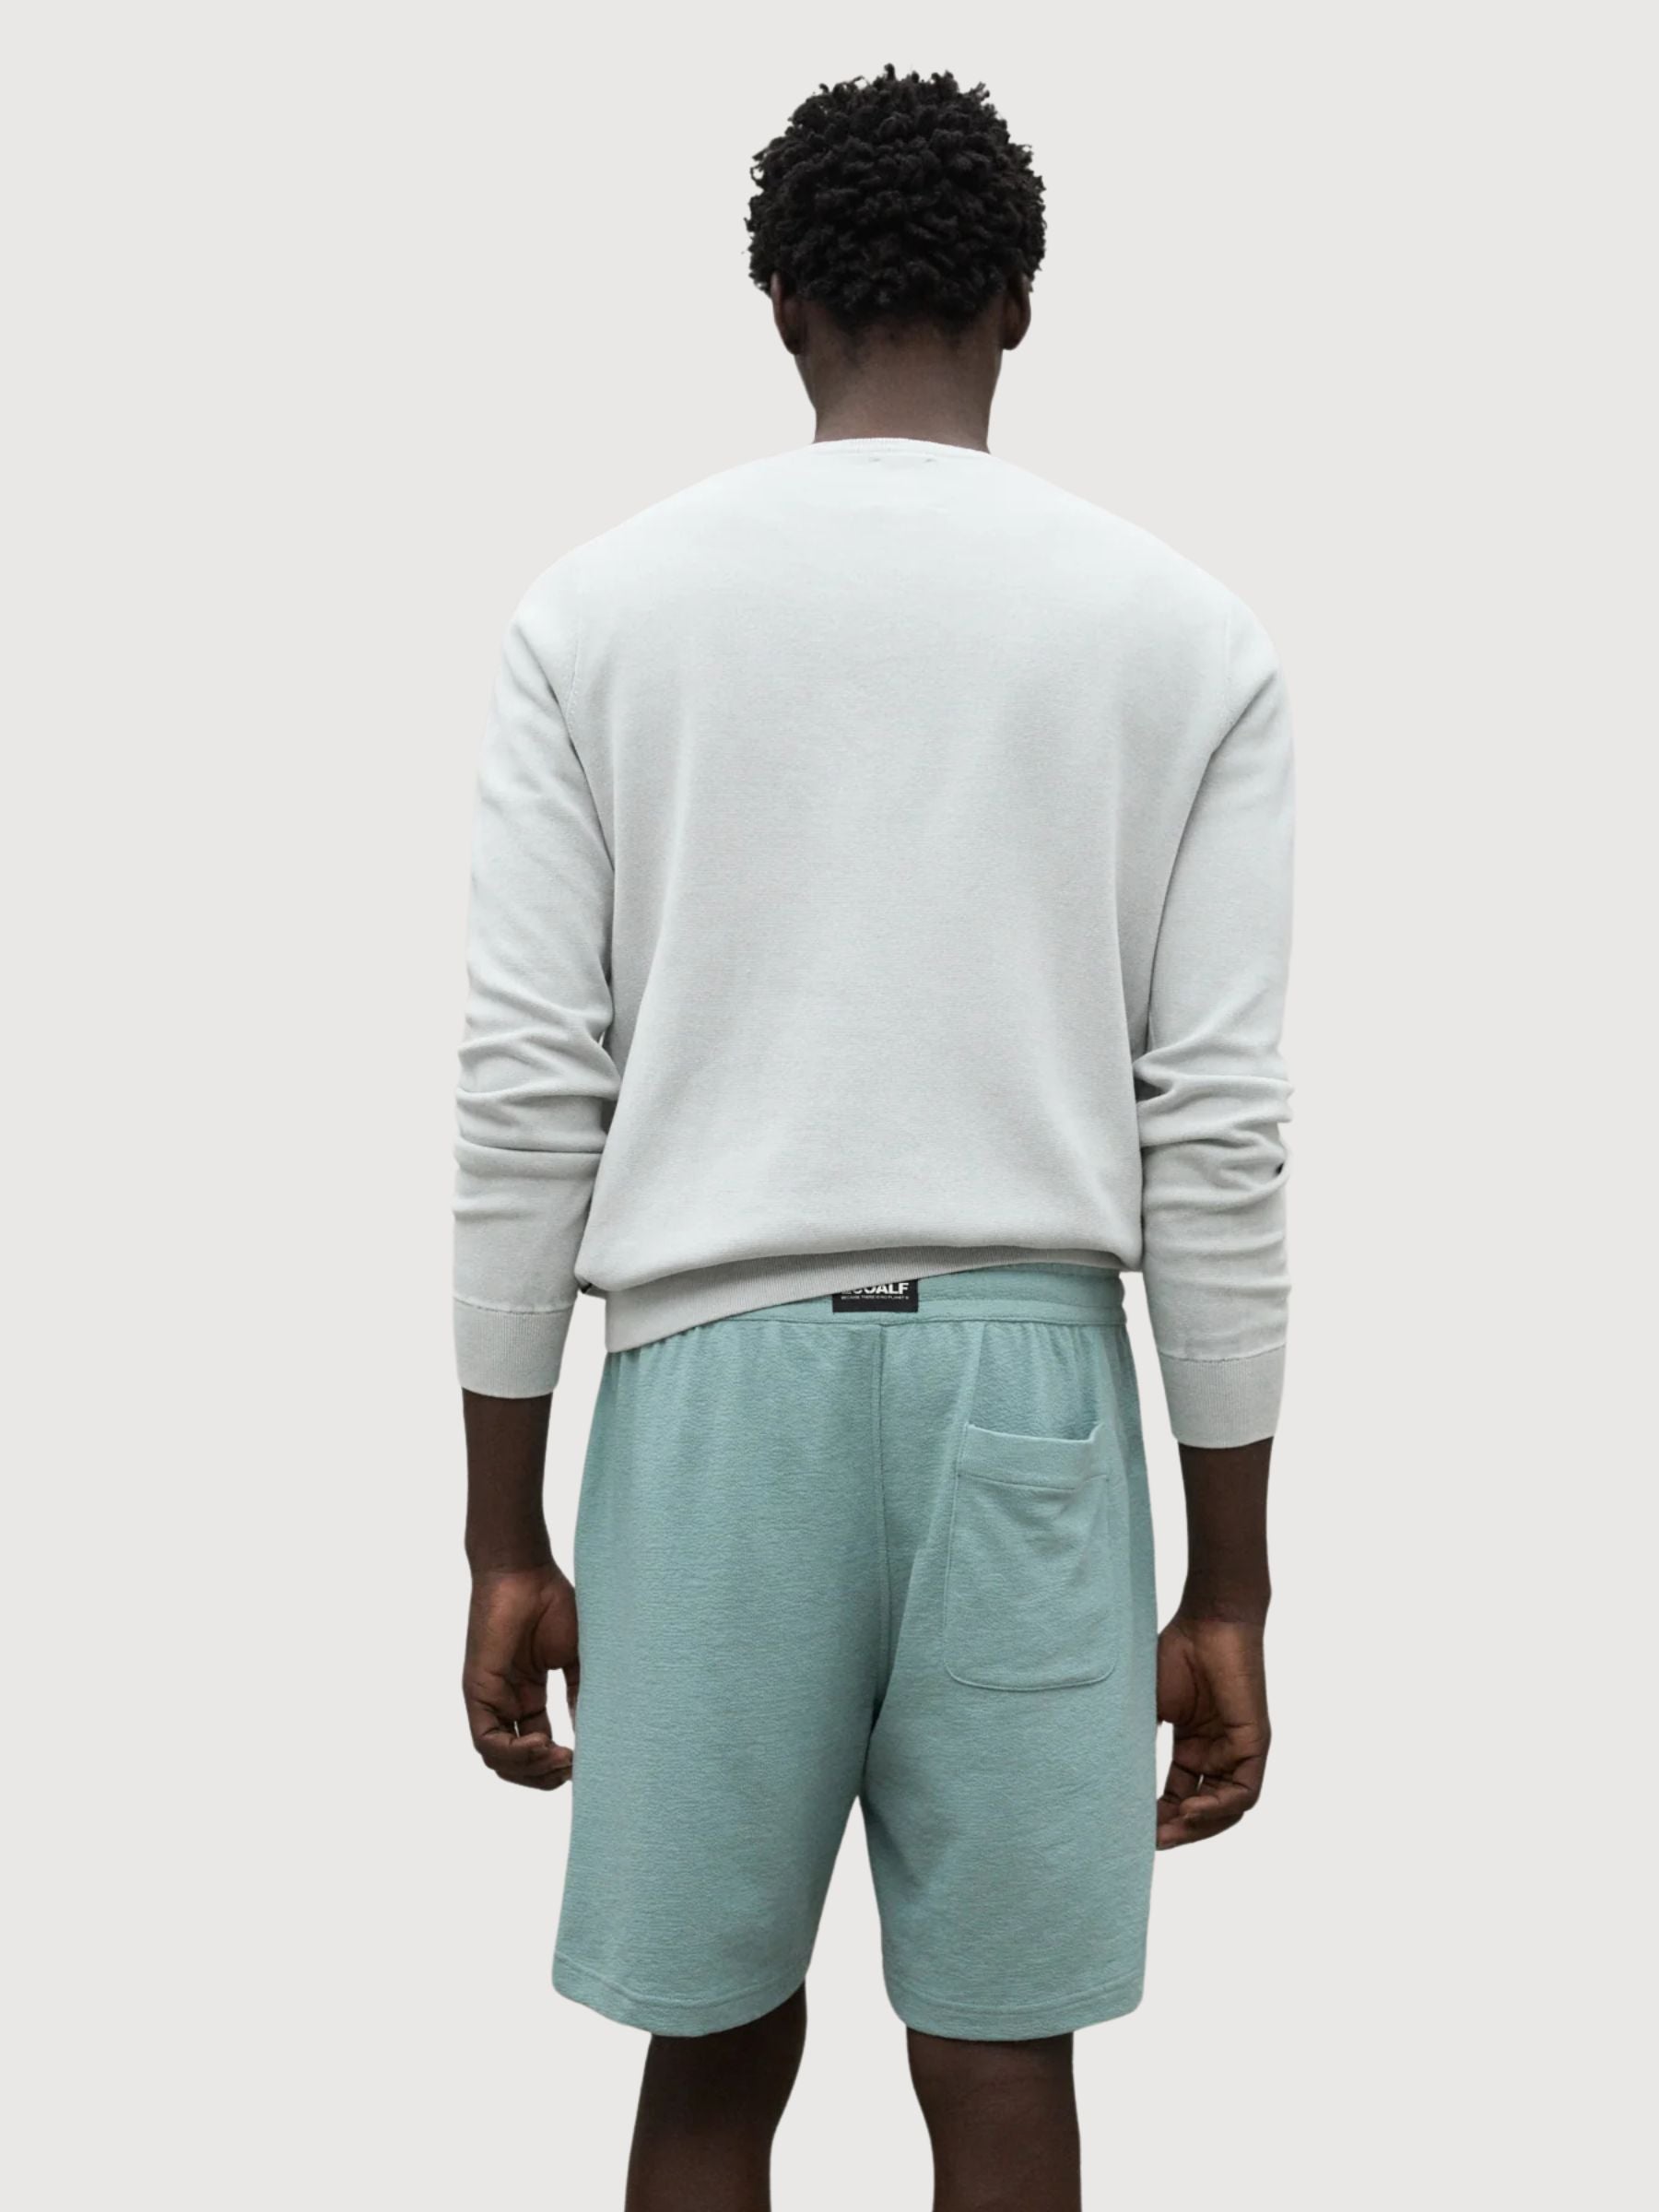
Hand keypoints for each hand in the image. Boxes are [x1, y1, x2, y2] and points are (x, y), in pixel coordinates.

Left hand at [463, 1564, 579, 1790]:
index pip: (537, 1745)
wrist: (526, 1572)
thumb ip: (580, 1694)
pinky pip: (487, 1740)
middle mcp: (506, 1701)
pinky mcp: (478, 1692)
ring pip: (498, 1759)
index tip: (586, 1762)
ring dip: (531, 1770)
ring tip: (560, 1760)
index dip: (558, 1762)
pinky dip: (514, 1753)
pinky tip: (542, 1744)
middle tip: (572, 1771)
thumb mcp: (574, 1657)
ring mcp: (490, 1698)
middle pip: (516, 1762)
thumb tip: (590, 1734)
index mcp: (528, 1694)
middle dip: (544, 1776)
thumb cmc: (552, 1603)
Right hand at [1155, 1613, 1269, 1847]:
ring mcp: (1237, 1751)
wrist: (1207, 1622)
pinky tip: (1190, 1811)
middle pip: (1202, 1809)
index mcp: (1193, 1747)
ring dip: (1198, 1827)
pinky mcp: (1254, 1744)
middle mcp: (1217, 1753)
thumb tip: (1107, 1776)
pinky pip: (1243, 1793)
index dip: (1159, 1816)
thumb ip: (1137, 1741)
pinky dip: (1218, 1808)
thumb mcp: (1148, 1706)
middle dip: (1177, 1831)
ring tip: (1166, 1833)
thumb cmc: (1175, 1653)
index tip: (1132, 1831)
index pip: (1178, 1795)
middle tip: (1148, 1843)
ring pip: (1225, 1809)